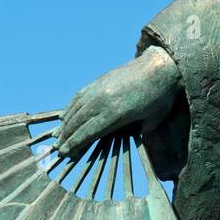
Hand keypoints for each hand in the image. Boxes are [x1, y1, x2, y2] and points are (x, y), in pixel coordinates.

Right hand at [55, 46, 181, 159]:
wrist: (159, 66)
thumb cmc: (161, 96)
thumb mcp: (153, 120)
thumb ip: (138, 131)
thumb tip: (125, 138)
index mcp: (117, 113)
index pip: (89, 132)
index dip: (75, 144)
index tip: (65, 153)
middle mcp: (103, 100)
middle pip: (78, 122)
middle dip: (67, 137)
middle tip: (58, 149)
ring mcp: (99, 89)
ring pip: (75, 109)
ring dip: (65, 124)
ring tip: (59, 136)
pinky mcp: (98, 81)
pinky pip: (78, 96)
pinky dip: (70, 108)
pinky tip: (65, 117)